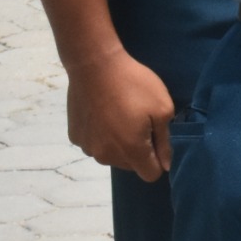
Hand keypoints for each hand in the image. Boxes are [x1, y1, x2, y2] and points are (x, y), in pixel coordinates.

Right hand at [65, 45, 175, 178]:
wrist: (94, 66)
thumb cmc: (134, 85)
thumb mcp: (162, 108)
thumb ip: (165, 141)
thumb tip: (165, 165)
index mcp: (131, 151)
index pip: (150, 174)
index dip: (159, 160)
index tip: (158, 140)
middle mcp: (107, 156)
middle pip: (131, 165)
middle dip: (139, 150)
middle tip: (141, 120)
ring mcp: (88, 147)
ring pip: (111, 155)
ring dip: (119, 143)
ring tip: (121, 114)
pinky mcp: (75, 136)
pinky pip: (95, 143)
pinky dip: (101, 134)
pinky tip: (103, 113)